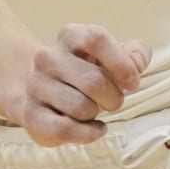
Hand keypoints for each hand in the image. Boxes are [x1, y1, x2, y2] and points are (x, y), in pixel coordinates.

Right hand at [16, 23, 151, 145]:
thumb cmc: (87, 71)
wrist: (43, 91)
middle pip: (93, 81)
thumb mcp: (113, 56)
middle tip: (114, 101)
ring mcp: (37, 85)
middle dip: (114, 97)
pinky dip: (89, 133)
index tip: (132, 82)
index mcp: (71, 35)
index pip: (97, 39)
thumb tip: (138, 62)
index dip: (121, 63)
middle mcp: (48, 57)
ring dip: (97, 113)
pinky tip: (96, 129)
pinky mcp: (31, 114)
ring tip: (94, 110)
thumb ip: (135, 55)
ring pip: (81, 107)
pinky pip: (66, 129)